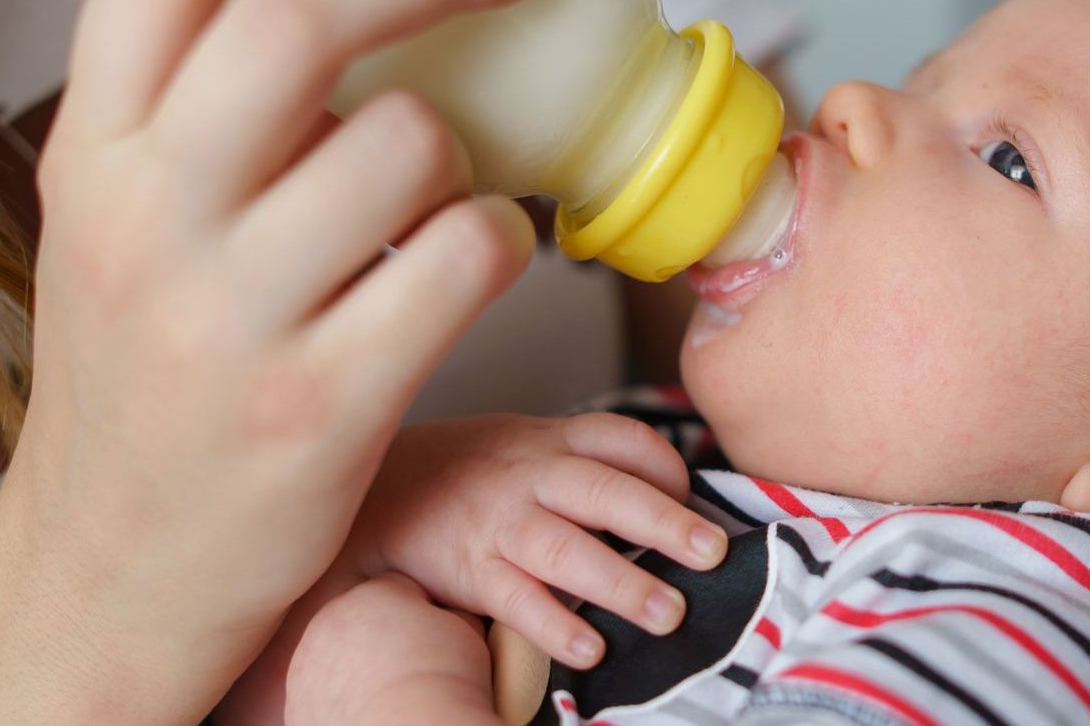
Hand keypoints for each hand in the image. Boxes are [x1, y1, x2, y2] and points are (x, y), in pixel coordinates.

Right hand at [0, 0, 544, 721]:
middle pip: (300, 16)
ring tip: (454, 183)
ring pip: (408, 143)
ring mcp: (231, 317)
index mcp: (92, 150)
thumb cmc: (145, 378)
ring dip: (469, 145)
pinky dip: (501, 240)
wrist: (111, 569)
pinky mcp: (319, 406)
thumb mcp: (118, 222)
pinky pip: (463, 260)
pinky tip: (475, 257)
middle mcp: (147, 219)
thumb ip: (195, 110)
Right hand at [350, 413, 729, 665]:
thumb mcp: (523, 443)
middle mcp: (529, 478)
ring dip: (621, 584)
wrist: (377, 493)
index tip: (692, 494)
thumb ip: (584, 462)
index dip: (664, 466)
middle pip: (605, 492)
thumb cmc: (468, 472)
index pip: (620, 439)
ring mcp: (499, 524)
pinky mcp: (470, 571)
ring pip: (566, 550)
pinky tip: (591, 650)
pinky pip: (517, 601)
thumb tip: (668, 496)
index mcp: (549, 441)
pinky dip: (555, 626)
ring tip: (669, 615)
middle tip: (712, 552)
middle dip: (663, 523)